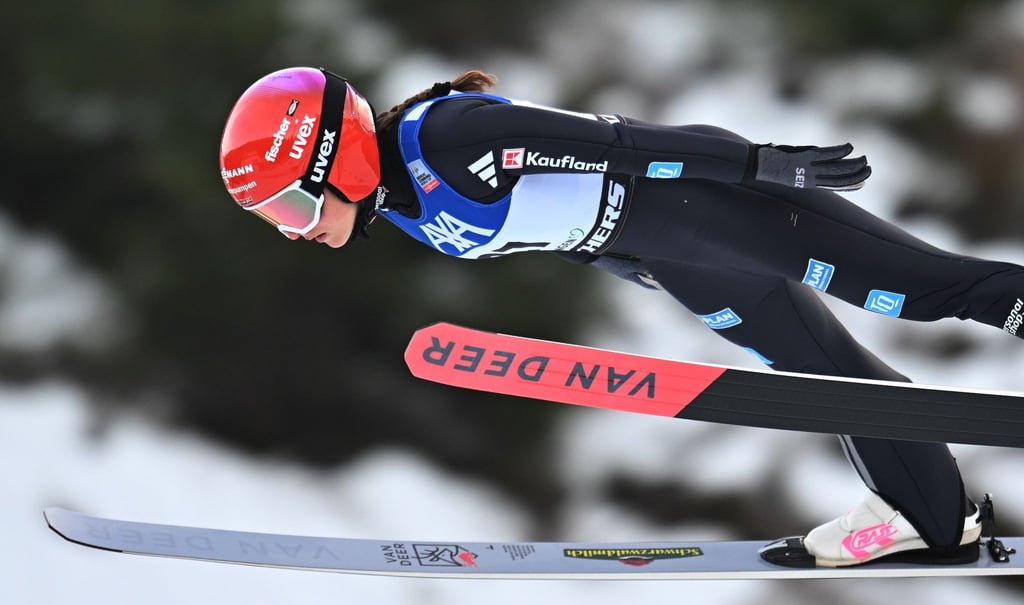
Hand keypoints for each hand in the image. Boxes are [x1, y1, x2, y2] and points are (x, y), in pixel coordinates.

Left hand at [749, 143, 870, 190]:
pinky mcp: (805, 156)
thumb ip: (805, 171)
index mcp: (808, 184)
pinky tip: (850, 147)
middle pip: (840, 179)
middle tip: (869, 169)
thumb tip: (815, 166)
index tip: (863, 183)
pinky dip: (840, 151)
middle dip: (856, 175)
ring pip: (838, 168)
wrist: (757, 166)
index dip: (850, 186)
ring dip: (854, 164)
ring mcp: (809, 167)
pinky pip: (828, 154)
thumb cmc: (772, 168)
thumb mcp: (791, 174)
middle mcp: (811, 178)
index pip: (834, 187)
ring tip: (865, 159)